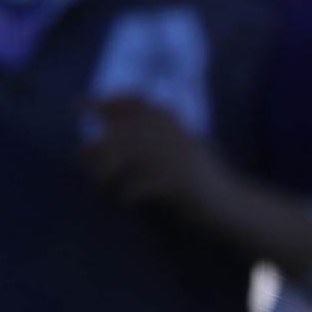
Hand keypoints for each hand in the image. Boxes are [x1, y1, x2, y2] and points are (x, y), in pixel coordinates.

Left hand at [82, 96, 311, 276]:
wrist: (234, 209)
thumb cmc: (201, 183)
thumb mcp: (177, 151)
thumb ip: (145, 140)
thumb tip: (97, 138)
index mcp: (175, 124)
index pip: (134, 103)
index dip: (104, 101)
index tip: (77, 105)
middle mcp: (176, 135)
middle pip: (121, 133)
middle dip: (96, 151)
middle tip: (86, 169)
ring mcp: (178, 158)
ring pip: (125, 158)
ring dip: (106, 178)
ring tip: (103, 192)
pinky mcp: (180, 184)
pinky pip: (138, 187)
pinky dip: (125, 197)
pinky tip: (126, 205)